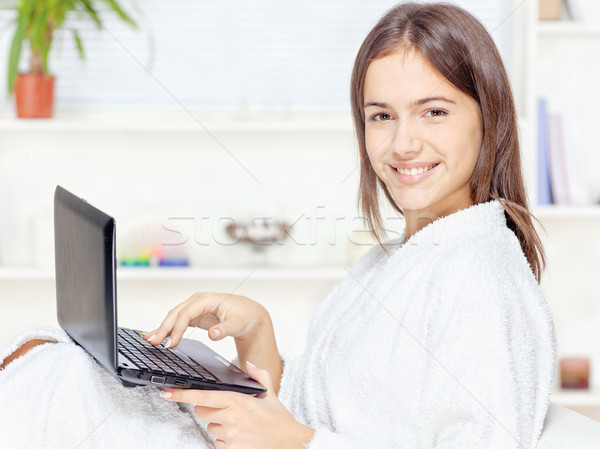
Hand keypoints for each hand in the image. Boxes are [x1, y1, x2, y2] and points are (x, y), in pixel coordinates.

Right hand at [142, 292, 268, 347]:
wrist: (249, 314)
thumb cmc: (245, 315)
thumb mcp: (239, 323)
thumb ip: (225, 329)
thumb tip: (213, 334)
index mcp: (208, 299)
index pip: (187, 313)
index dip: (177, 328)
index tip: (171, 343)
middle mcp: (198, 301)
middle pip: (176, 313)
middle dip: (163, 327)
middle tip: (153, 342)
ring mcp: (195, 307)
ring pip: (174, 317)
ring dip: (162, 328)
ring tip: (149, 340)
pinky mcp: (194, 315)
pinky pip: (178, 321)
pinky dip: (168, 328)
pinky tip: (158, 335)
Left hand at [160, 361, 313, 448]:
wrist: (290, 444)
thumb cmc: (280, 420)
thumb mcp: (271, 395)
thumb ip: (258, 376)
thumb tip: (249, 364)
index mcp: (238, 401)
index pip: (203, 396)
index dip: (182, 394)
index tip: (167, 392)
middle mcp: (231, 418)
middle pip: (202, 411)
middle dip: (210, 409)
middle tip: (228, 409)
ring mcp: (230, 435)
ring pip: (210, 427)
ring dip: (220, 425)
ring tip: (241, 424)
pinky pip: (218, 442)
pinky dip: (226, 439)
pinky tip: (242, 436)